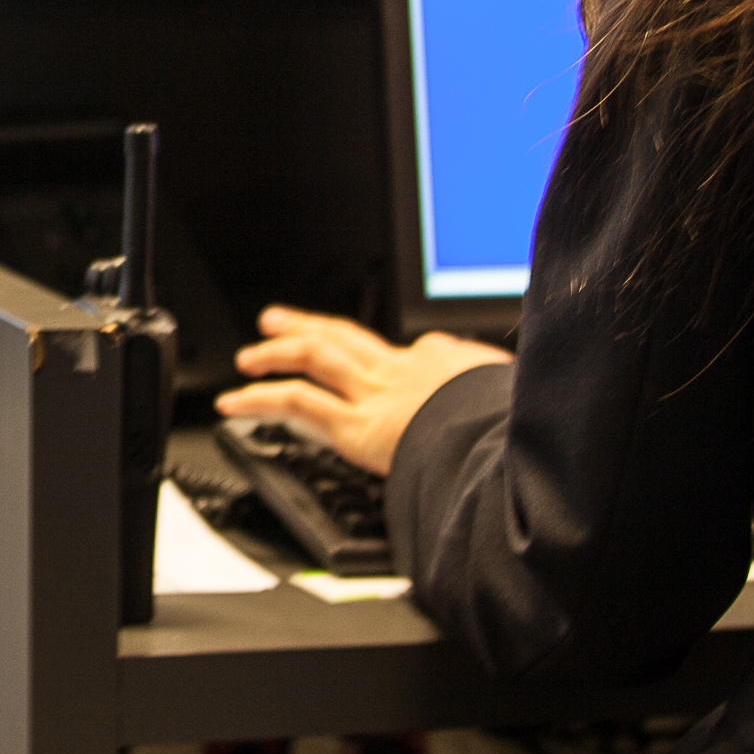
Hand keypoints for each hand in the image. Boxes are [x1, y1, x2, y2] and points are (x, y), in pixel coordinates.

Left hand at [217, 306, 508, 477]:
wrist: (503, 432)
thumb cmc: (515, 421)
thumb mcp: (519, 397)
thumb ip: (504, 393)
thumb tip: (513, 390)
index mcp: (444, 363)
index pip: (412, 352)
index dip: (393, 355)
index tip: (390, 361)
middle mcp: (402, 369)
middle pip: (345, 337)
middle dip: (309, 326)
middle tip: (278, 320)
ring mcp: (374, 394)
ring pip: (314, 359)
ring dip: (278, 354)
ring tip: (248, 355)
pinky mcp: (356, 426)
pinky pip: (297, 405)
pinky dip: (260, 399)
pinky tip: (233, 404)